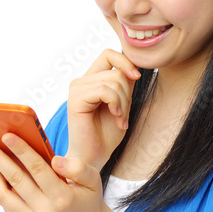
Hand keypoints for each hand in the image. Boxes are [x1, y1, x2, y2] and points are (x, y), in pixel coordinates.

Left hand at [0, 131, 109, 211]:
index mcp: (63, 197)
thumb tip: (55, 160)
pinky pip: (7, 208)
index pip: (37, 169)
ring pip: (4, 196)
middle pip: (15, 180)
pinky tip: (1, 178)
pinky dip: (1, 190)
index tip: (6, 136)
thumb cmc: (87, 198)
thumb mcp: (93, 179)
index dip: (20, 150)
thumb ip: (77, 167)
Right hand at [66, 49, 140, 170]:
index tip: (137, 77)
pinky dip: (116, 104)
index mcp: (90, 80)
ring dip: (123, 102)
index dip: (125, 61)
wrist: (93, 157)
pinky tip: (115, 117)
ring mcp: (77, 89)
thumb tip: (132, 69)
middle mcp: (81, 82)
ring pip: (113, 80)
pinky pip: (105, 90)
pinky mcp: (75, 100)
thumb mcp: (122, 104)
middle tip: (124, 114)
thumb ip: (124, 85)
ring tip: (120, 118)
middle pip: (116, 70)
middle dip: (127, 93)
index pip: (109, 54)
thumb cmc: (106, 135)